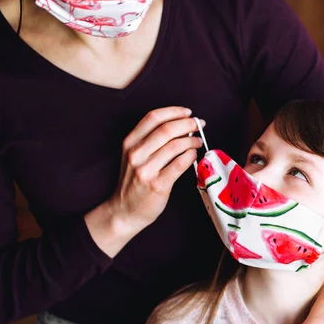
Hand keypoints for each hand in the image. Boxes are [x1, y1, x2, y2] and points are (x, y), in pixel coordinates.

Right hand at [85, 106, 203, 256]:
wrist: (125, 211)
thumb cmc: (134, 181)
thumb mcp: (134, 156)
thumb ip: (150, 140)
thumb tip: (180, 125)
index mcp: (129, 143)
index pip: (152, 118)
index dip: (173, 112)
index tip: (187, 112)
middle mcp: (136, 154)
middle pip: (166, 129)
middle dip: (188, 124)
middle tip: (199, 124)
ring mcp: (146, 170)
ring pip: (175, 145)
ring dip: (192, 140)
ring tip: (198, 141)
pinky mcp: (158, 184)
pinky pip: (180, 164)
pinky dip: (190, 156)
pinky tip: (194, 155)